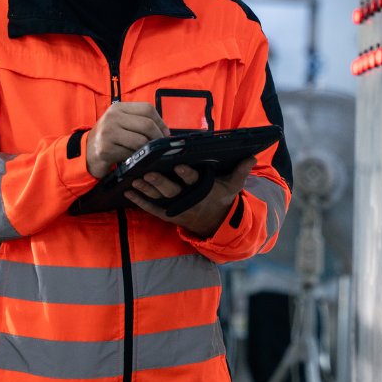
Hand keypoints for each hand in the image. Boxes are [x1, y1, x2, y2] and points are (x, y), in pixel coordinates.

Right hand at [85, 102, 169, 178]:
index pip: (147, 108)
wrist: (86, 153)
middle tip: (161, 146)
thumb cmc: (110, 138)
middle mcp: (112, 117)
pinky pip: (131, 154)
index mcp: (119, 108)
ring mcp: (108, 133)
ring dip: (149, 149)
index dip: (161, 122)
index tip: (165, 133)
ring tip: (148, 153)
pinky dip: (138, 157)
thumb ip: (140, 122)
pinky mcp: (106, 149)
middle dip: (158, 137)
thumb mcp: (122, 123)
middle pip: (147, 124)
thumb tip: (166, 133)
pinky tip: (135, 158)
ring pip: (141, 140)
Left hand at [125, 157, 257, 237]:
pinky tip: (129, 191)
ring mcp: (177, 207)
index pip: (194, 181)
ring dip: (146, 190)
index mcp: (203, 189)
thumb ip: (240, 171)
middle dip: (160, 182)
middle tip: (147, 173)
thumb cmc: (222, 199)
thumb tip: (252, 157)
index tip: (179, 166)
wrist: (215, 225)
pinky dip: (140, 201)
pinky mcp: (168, 213)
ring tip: (134, 180)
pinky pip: (152, 208)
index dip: (187, 174)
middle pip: (172, 190)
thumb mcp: (233, 186)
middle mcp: (188, 199)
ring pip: (159, 198)